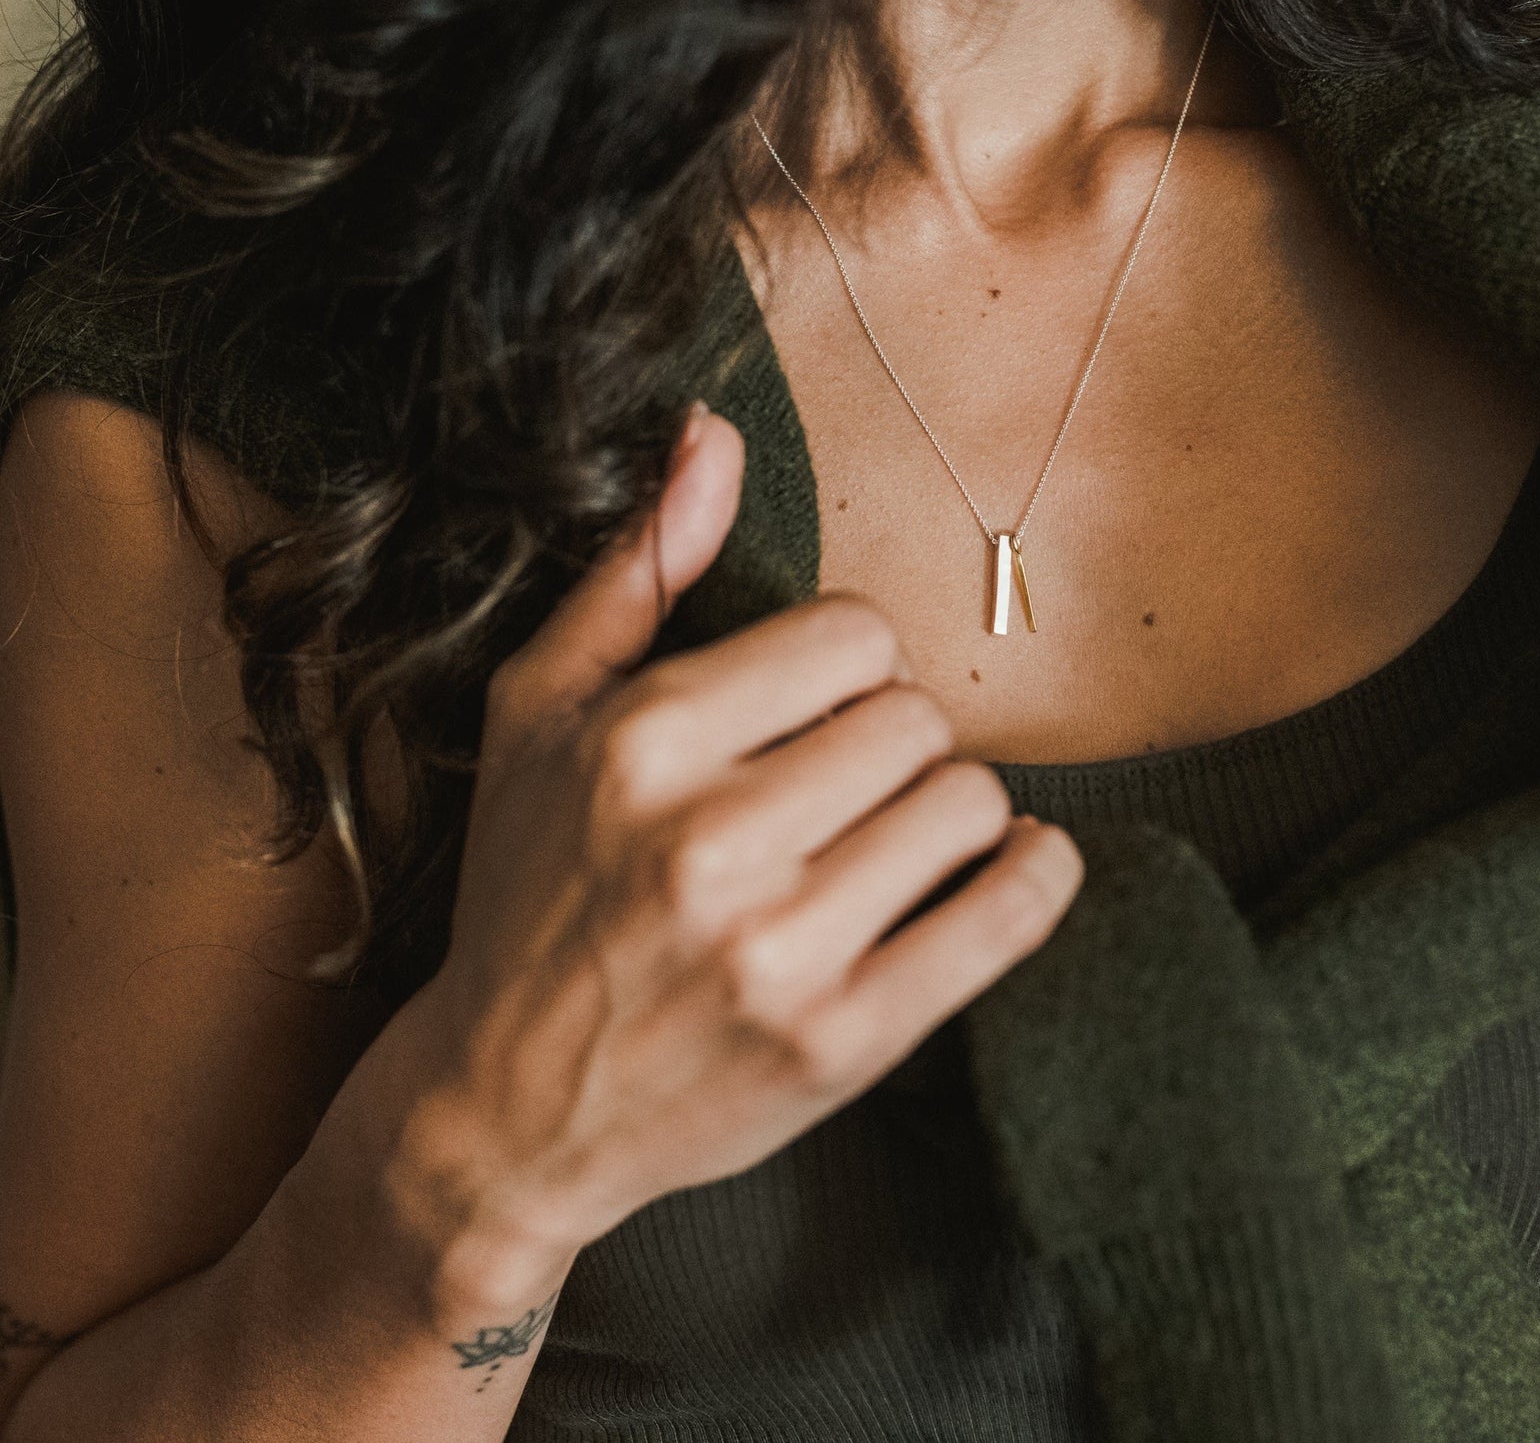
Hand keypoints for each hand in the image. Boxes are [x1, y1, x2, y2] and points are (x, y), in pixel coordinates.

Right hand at [396, 405, 1083, 1307]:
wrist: (507, 1108)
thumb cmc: (528, 886)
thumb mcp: (540, 710)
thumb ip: (638, 567)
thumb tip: (712, 431)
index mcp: (643, 741)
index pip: (857, 634)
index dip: (846, 661)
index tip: (813, 703)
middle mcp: (712, 844)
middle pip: (918, 717)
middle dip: (891, 736)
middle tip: (842, 779)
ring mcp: (783, 953)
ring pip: (969, 804)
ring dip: (944, 809)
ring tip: (885, 833)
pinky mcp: (844, 1043)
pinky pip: (1006, 918)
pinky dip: (1033, 875)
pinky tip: (1003, 863)